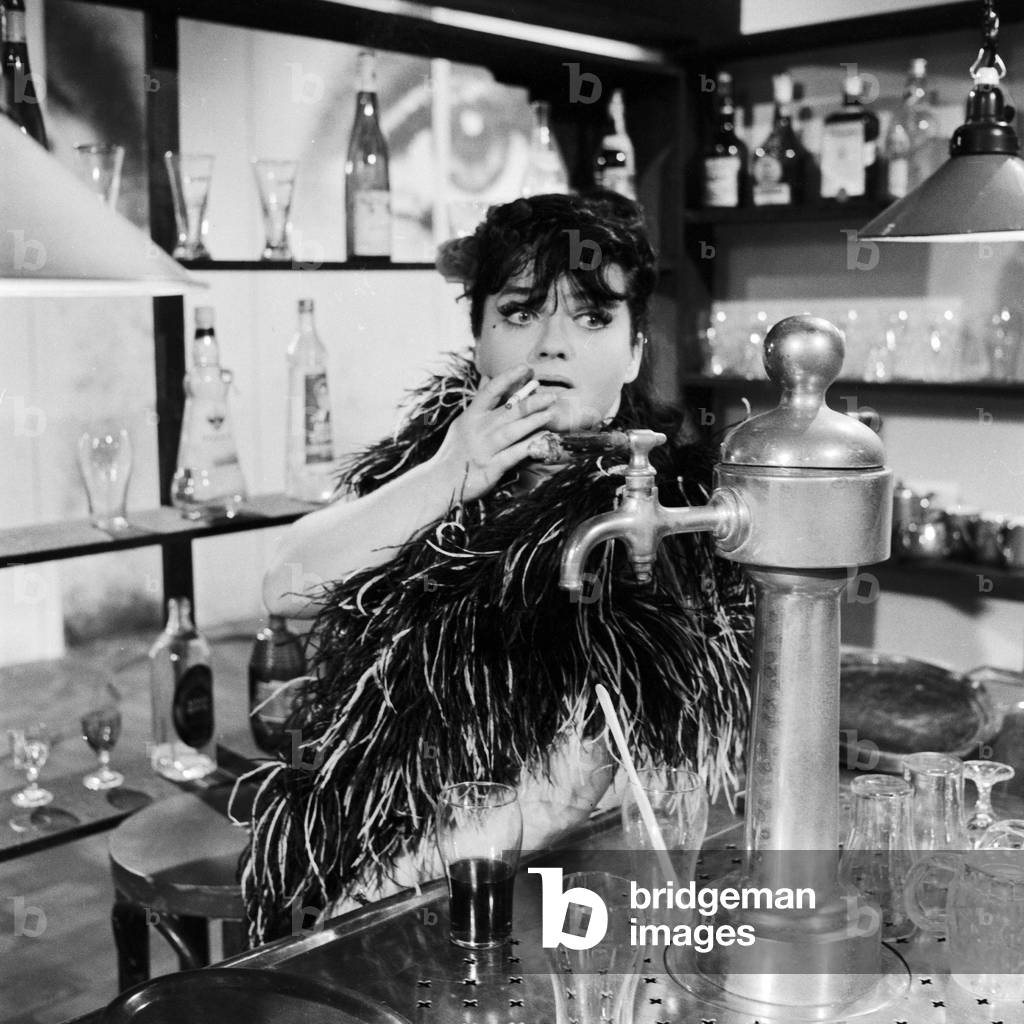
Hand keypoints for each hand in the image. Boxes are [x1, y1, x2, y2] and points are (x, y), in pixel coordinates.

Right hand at [429, 364, 557, 502]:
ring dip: (534, 421)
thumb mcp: (462, 424)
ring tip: (551, 413)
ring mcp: (484, 449)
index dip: (509, 377)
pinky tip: (544, 440)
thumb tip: (487, 378)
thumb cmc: (454, 452)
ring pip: (513, 430)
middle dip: (532, 401)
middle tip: (551, 394)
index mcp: (471, 416)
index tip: (526, 368)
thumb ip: (479, 403)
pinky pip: (514, 455)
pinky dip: (529, 446)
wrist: (439, 483)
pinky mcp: (491, 468)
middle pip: (508, 410)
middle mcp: (478, 429)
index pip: (491, 390)